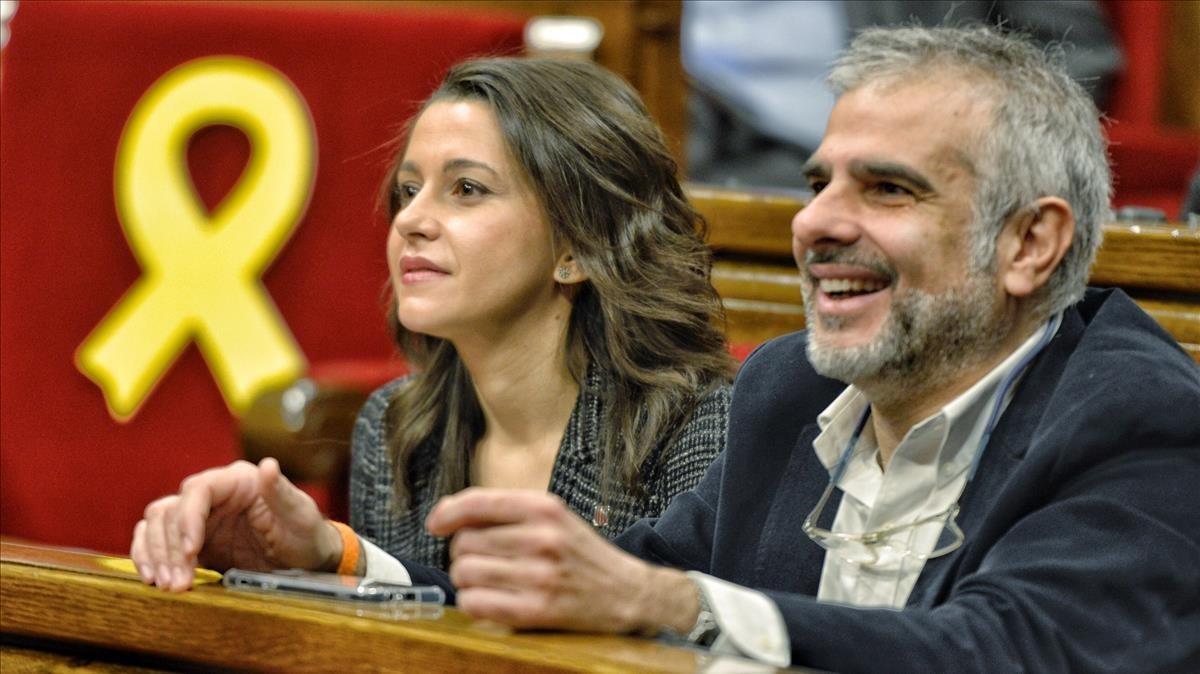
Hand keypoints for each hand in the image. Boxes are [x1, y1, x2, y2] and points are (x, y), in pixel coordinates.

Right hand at [130, 458, 340, 591]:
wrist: (305, 562)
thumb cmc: (307, 534)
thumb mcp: (301, 516)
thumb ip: (282, 493)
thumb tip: (268, 465)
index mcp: (238, 480)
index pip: (198, 490)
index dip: (188, 518)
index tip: (192, 550)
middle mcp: (213, 495)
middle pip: (171, 510)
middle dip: (170, 548)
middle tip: (178, 582)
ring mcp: (199, 518)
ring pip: (157, 525)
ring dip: (157, 556)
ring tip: (170, 586)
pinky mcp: (190, 541)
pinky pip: (155, 541)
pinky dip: (148, 557)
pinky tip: (153, 578)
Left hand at [427, 488, 696, 633]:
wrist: (628, 592)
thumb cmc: (582, 555)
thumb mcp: (554, 517)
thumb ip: (508, 512)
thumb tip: (448, 516)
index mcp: (545, 508)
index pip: (478, 502)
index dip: (448, 512)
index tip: (436, 524)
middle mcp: (542, 538)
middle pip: (465, 541)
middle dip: (464, 552)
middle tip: (482, 560)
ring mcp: (539, 576)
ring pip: (465, 573)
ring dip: (467, 579)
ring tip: (486, 581)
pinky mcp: (537, 610)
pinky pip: (477, 604)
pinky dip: (473, 603)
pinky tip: (488, 600)